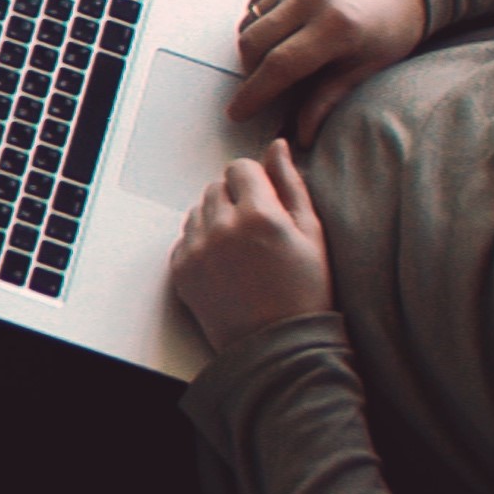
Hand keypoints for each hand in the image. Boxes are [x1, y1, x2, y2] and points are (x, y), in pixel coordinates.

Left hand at [171, 139, 334, 352]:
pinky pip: (185, 238)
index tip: (266, 202)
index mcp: (259, 214)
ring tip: (241, 250)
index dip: (255, 182)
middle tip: (256, 230)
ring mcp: (198, 251)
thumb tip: (277, 146)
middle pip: (217, 186)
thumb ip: (291, 183)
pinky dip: (201, 244)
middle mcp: (222, 228)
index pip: (240, 168)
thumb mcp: (312, 233)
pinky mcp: (182, 272)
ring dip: (216, 219)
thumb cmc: (304, 292)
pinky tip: (226, 265)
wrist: (277, 347)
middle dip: (235, 199)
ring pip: (199, 210)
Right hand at [229, 0, 427, 142]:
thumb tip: (301, 137)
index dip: (254, 95)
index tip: (238, 113)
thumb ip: (328, 100)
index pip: (279, 67)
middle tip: (263, 88)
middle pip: (254, 44)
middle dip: (250, 73)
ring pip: (250, 22)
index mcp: (337, 27)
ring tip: (276, 59)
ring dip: (253, 48)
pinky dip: (258, 22)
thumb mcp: (367, 68)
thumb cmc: (391, 25)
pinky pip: (256, 2)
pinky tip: (280, 32)